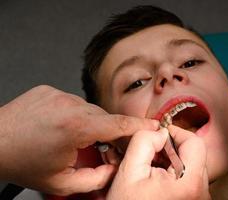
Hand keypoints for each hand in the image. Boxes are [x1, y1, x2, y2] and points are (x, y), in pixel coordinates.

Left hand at [0, 85, 158, 195]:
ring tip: (73, 140)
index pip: (119, 124)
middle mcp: (70, 104)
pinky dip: (75, 115)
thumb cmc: (22, 162)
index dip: (139, 126)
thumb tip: (114, 169)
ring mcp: (59, 94)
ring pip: (90, 109)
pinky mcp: (50, 90)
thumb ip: (96, 179)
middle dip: (109, 133)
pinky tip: (61, 128)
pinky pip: (73, 102)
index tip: (153, 125)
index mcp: (77, 126)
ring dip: (90, 124)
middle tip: (102, 148)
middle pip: (105, 117)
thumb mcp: (62, 183)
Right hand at [106, 125, 210, 199]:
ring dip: (173, 160)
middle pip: (194, 153)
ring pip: (192, 164)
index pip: (195, 142)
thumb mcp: (128, 171)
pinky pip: (190, 177)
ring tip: (153, 168)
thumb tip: (160, 132)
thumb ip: (144, 142)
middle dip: (172, 148)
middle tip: (152, 154)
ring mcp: (200, 198)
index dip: (176, 133)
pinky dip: (175, 172)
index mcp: (188, 182)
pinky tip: (159, 178)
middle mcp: (201, 192)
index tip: (161, 135)